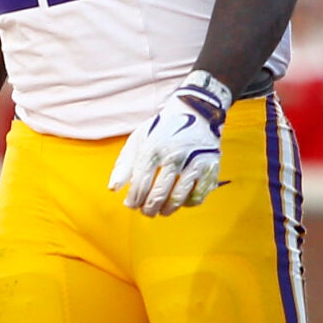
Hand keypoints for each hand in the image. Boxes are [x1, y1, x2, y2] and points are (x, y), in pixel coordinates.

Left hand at [109, 74, 229, 216]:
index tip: (131, 205)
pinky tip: (180, 200)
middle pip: (157, 195)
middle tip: (146, 212)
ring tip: (161, 210)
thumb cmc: (163, 128)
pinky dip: (187, 203)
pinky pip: (197, 196)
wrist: (197, 111)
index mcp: (153, 149)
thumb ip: (124, 164)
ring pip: (177, 199)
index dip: (133, 200)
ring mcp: (194, 163)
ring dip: (166, 210)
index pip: (140, 184)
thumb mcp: (139, 139)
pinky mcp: (210, 168)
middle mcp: (174, 156)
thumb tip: (113, 189)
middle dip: (148, 209)